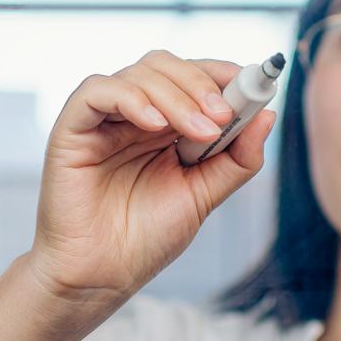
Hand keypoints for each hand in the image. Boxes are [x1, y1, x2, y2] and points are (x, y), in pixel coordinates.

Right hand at [27, 50, 275, 300]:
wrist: (102, 275)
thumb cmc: (146, 238)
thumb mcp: (205, 195)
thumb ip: (236, 158)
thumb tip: (267, 116)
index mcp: (164, 125)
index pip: (192, 76)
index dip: (222, 72)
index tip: (253, 83)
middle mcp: (134, 115)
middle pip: (165, 65)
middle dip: (201, 83)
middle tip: (223, 115)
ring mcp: (102, 119)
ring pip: (138, 73)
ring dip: (177, 96)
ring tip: (200, 133)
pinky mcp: (73, 128)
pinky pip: (97, 91)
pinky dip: (132, 98)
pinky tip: (155, 125)